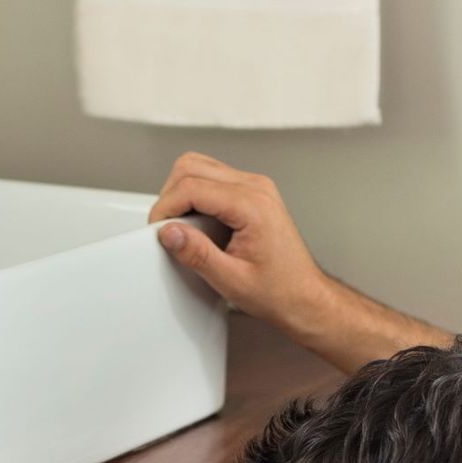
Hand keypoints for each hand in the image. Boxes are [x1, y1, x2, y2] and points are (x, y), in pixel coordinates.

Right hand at [148, 153, 333, 328]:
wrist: (303, 295)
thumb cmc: (279, 290)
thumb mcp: (231, 280)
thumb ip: (197, 254)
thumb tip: (169, 233)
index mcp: (252, 205)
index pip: (192, 186)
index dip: (166, 207)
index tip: (158, 229)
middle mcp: (256, 188)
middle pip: (192, 166)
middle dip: (170, 196)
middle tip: (166, 228)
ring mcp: (255, 187)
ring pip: (200, 167)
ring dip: (182, 193)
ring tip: (181, 226)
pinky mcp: (251, 193)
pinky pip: (213, 179)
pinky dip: (195, 196)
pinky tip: (197, 224)